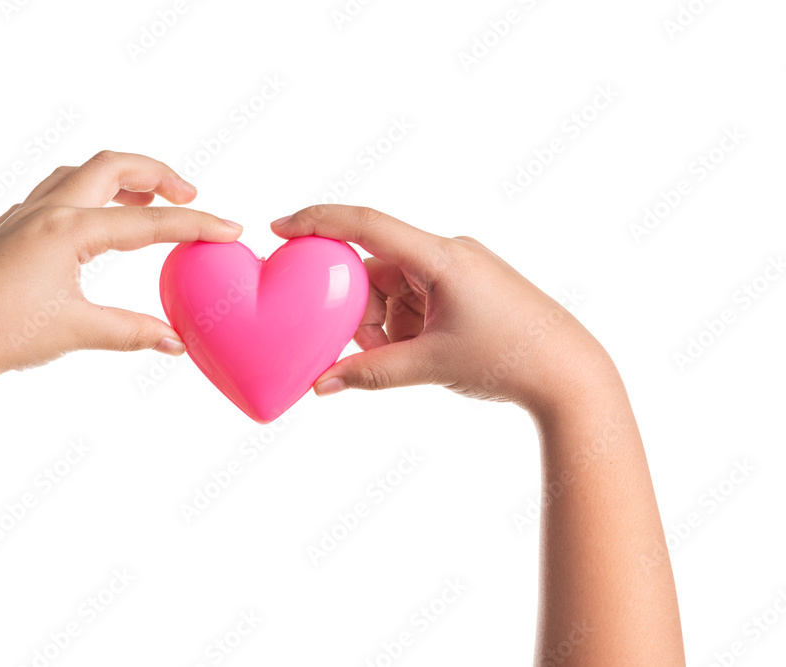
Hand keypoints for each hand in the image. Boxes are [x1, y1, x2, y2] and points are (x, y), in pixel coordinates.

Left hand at [0, 151, 242, 388]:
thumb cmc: (4, 335)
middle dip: (158, 174)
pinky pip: (54, 191)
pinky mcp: (8, 231)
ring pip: (80, 172)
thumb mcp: (77, 331)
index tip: (231, 229)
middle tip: (190, 194)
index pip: (148, 221)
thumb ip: (132, 331)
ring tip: (148, 198)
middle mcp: (47, 211)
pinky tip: (92, 219)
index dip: (196, 225)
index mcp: (69, 230)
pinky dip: (87, 192)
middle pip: (113, 166)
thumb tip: (176, 343)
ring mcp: (23, 217)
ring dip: (120, 178)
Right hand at [271, 205, 615, 413]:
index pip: (366, 224)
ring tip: (406, 359)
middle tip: (365, 349)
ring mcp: (460, 269)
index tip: (279, 230)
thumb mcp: (431, 366)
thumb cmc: (510, 359)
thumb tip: (322, 385)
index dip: (317, 222)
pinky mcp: (467, 287)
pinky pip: (417, 296)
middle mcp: (449, 252)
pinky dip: (406, 324)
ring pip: (395, 287)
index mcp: (441, 257)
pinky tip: (420, 352)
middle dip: (361, 310)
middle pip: (377, 268)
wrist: (571, 374)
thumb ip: (370, 373)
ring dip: (386, 323)